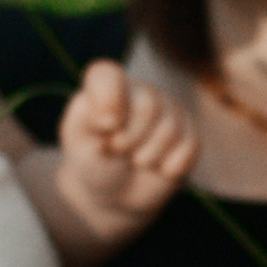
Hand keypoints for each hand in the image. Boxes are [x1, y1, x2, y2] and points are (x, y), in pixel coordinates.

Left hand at [56, 58, 198, 239]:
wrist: (114, 191)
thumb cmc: (92, 157)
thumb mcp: (76, 136)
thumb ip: (84, 115)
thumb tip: (111, 119)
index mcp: (110, 84)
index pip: (107, 75)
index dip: (107, 102)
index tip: (105, 128)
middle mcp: (143, 91)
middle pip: (148, 105)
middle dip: (128, 139)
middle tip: (116, 151)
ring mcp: (170, 112)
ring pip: (171, 130)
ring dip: (147, 157)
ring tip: (135, 160)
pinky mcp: (189, 136)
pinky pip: (190, 148)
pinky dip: (170, 167)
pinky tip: (158, 168)